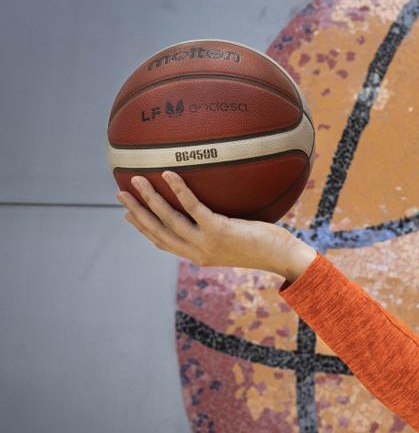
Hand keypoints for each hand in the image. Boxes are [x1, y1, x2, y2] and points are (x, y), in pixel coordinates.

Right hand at [117, 171, 307, 275]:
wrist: (283, 258)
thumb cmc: (266, 245)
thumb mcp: (237, 238)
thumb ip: (221, 227)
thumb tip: (218, 208)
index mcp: (199, 255)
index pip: (164, 243)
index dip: (144, 229)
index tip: (128, 216)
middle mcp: (197, 252)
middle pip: (157, 231)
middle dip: (137, 212)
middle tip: (120, 194)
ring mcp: (206, 242)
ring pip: (168, 219)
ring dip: (148, 199)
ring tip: (135, 180)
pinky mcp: (219, 231)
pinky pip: (192, 206)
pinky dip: (178, 190)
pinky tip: (168, 174)